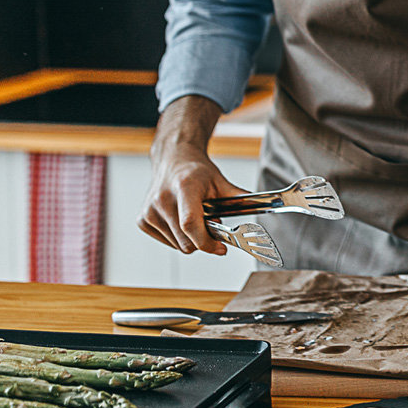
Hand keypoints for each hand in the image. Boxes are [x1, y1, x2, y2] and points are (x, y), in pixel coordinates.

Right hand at [140, 96, 246, 255]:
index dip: (208, 241)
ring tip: (196, 217)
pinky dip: (178, 237)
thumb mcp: (220, 182)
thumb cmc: (197, 171)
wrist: (173, 160)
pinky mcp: (142, 220)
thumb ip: (239, 199)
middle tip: (213, 225)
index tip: (222, 247)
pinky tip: (181, 220)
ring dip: (191, 238)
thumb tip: (264, 208)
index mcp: (183, 187)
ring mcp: (149, 211)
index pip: (191, 224)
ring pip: (178, 246)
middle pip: (187, 240)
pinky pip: (167, 243)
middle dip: (204, 240)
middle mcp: (162, 199)